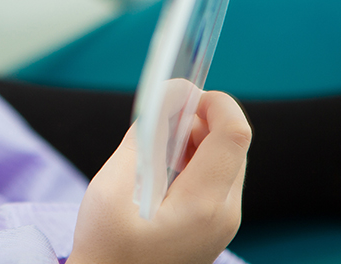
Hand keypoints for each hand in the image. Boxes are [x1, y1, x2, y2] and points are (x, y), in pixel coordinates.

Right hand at [67, 90, 250, 263]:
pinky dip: (192, 160)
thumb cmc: (107, 246)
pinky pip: (214, 178)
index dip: (213, 101)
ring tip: (152, 149)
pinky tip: (159, 170)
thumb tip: (168, 95)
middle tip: (156, 120)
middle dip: (198, 118)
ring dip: (193, 139)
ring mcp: (223, 222)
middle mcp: (224, 213)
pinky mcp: (213, 226)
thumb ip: (145, 137)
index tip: (178, 94)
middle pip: (231, 143)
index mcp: (204, 204)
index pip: (234, 133)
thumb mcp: (114, 185)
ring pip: (224, 159)